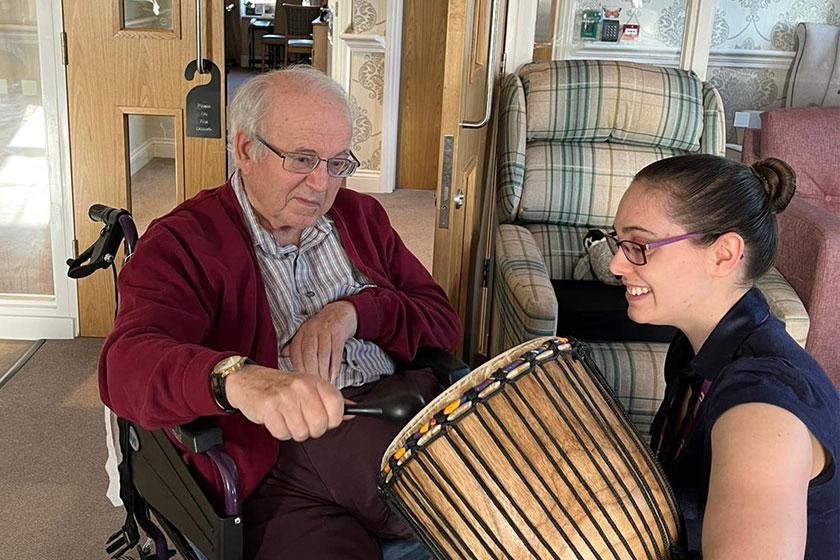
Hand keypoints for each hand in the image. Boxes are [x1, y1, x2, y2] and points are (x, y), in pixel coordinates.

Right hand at [224, 363, 346, 440]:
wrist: (249, 380)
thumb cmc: (282, 386)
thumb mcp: (309, 386)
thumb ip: (331, 400)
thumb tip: (353, 411)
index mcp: (316, 382)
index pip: (337, 407)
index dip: (333, 420)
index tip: (325, 420)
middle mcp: (302, 387)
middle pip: (320, 425)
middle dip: (312, 430)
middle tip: (302, 421)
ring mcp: (285, 397)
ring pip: (301, 432)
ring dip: (294, 431)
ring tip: (287, 418)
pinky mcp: (269, 408)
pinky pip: (282, 434)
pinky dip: (280, 432)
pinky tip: (276, 419)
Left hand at [283, 300, 357, 382]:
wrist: (341, 311)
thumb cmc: (323, 327)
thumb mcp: (308, 334)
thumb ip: (297, 346)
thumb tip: (283, 355)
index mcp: (302, 332)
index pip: (296, 352)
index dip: (298, 368)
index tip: (302, 382)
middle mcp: (311, 330)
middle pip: (309, 354)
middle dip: (311, 372)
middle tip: (315, 386)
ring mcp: (325, 329)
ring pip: (322, 353)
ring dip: (323, 371)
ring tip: (325, 383)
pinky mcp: (338, 331)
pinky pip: (336, 351)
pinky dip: (334, 365)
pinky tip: (334, 375)